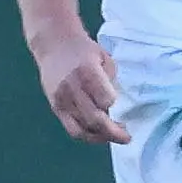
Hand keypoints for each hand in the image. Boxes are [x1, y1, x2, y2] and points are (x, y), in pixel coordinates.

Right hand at [32, 24, 126, 144]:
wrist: (54, 45)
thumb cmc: (84, 51)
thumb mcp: (104, 59)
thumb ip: (110, 83)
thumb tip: (117, 108)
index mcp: (87, 72)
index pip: (105, 100)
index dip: (115, 107)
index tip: (123, 109)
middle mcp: (72, 88)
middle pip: (94, 119)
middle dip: (113, 132)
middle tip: (127, 137)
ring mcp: (62, 99)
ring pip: (82, 129)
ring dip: (100, 137)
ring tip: (112, 136)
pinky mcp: (55, 107)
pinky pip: (71, 128)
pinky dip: (86, 135)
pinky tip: (98, 133)